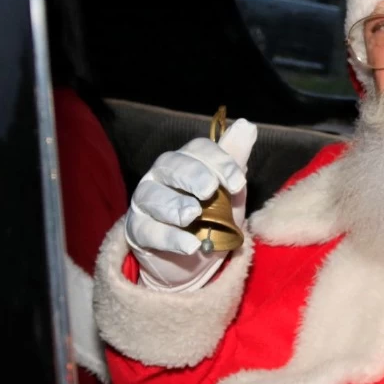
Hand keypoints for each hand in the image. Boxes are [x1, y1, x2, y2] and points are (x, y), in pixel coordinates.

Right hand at [125, 120, 257, 289]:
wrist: (194, 259)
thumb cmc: (212, 217)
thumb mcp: (229, 191)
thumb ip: (235, 159)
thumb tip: (246, 124)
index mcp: (186, 161)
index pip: (197, 149)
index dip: (219, 161)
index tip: (239, 183)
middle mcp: (160, 176)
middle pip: (170, 165)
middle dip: (192, 175)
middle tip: (210, 190)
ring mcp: (145, 202)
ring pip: (153, 196)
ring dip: (174, 205)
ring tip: (193, 215)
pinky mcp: (137, 230)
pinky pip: (148, 230)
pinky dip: (170, 237)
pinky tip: (190, 246)